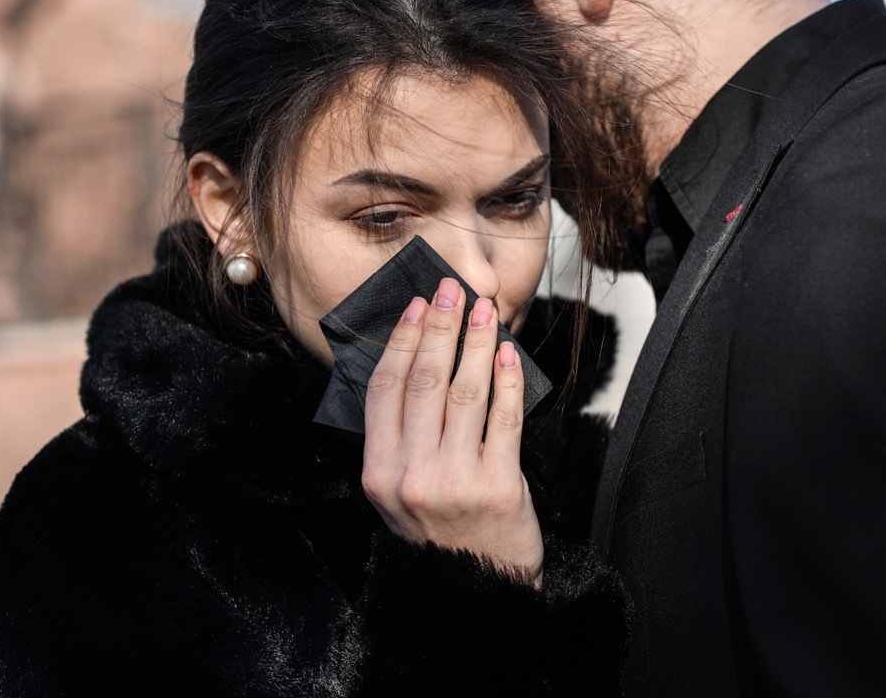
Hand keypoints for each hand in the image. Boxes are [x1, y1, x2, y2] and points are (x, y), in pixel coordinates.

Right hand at [361, 277, 543, 585]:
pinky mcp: (499, 486)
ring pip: (465, 391)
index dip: (401, 341)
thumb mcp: (397, 494)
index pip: (385, 389)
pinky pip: (505, 417)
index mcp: (378, 473)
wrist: (478, 595)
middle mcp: (410, 475)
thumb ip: (398, 440)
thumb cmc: (439, 537)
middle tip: (451, 290)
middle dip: (440, 326)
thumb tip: (414, 364)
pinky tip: (507, 352)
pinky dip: (506, 378)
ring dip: (476, 342)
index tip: (416, 306)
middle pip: (424, 381)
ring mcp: (455, 480)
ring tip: (483, 310)